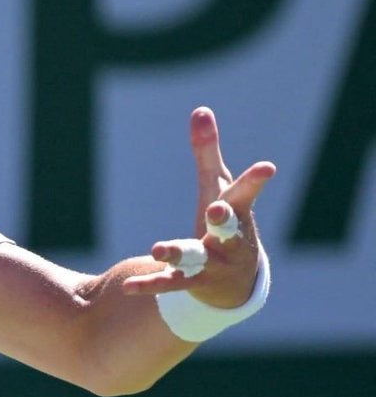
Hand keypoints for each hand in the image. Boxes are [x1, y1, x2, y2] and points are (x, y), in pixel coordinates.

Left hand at [124, 106, 275, 307]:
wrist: (237, 282)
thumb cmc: (228, 221)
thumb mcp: (218, 186)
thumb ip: (208, 151)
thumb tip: (200, 109)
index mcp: (236, 211)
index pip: (246, 193)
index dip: (255, 180)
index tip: (267, 168)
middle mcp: (229, 240)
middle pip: (227, 228)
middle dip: (224, 219)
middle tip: (217, 210)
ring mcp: (213, 263)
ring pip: (196, 258)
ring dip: (178, 253)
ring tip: (158, 248)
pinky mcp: (192, 283)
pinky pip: (170, 284)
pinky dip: (150, 284)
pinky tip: (129, 287)